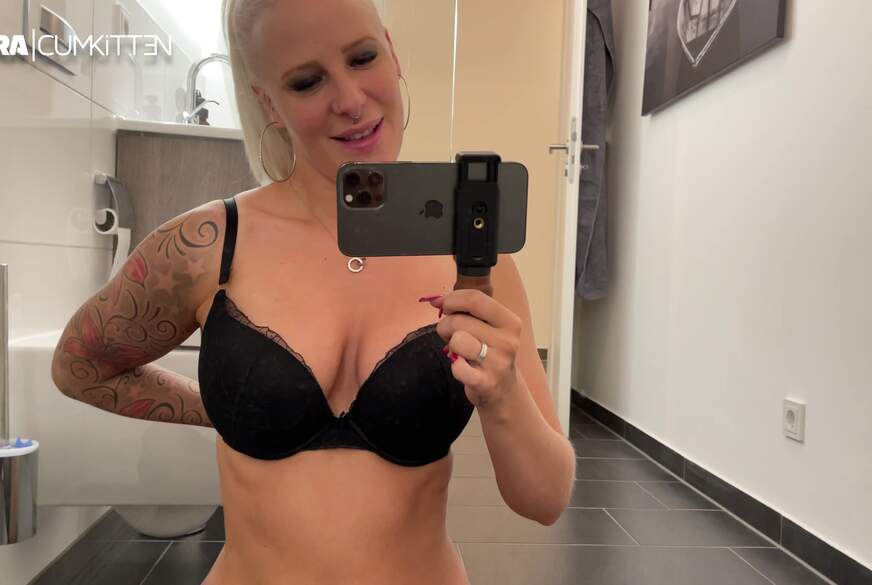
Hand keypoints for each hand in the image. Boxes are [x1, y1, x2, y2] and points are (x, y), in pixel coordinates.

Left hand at [421, 289, 522, 408]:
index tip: (445, 306)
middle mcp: (507, 341)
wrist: (504, 389)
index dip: (453, 299)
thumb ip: (466, 310)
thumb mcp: (488, 327)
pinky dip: (454, 366)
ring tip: (459, 351)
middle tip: (451, 336)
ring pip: (457, 340)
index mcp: (510, 322)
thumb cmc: (489, 351)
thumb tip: (436, 300)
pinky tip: (462, 367)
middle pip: (460, 320)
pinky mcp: (486, 382)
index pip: (475, 299)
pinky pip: (457, 367)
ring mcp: (498, 363)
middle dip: (446, 325)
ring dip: (451, 345)